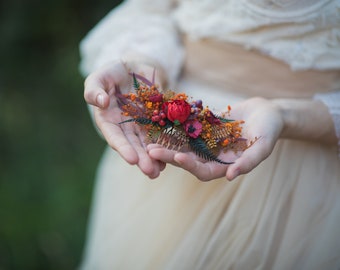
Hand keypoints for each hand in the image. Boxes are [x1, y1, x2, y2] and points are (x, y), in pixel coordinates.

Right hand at [84, 61, 165, 178]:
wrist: (135, 68)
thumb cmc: (112, 72)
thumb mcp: (99, 78)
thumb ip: (94, 90)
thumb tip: (100, 102)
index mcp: (109, 120)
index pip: (114, 136)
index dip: (122, 148)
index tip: (131, 159)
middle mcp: (125, 127)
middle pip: (133, 145)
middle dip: (142, 159)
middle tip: (150, 172)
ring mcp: (141, 125)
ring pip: (148, 144)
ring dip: (154, 158)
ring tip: (161, 171)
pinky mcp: (156, 120)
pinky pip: (162, 133)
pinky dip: (167, 144)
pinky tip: (173, 156)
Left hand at [148, 97, 283, 180]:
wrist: (268, 112)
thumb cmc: (269, 130)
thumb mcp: (263, 146)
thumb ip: (249, 162)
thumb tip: (230, 177)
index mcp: (224, 164)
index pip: (203, 171)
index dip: (191, 166)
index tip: (179, 157)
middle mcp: (212, 155)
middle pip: (187, 158)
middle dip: (169, 155)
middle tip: (151, 151)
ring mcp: (207, 140)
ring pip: (183, 143)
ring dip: (167, 141)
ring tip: (149, 138)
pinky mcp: (204, 126)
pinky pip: (188, 126)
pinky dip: (176, 124)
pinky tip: (161, 118)